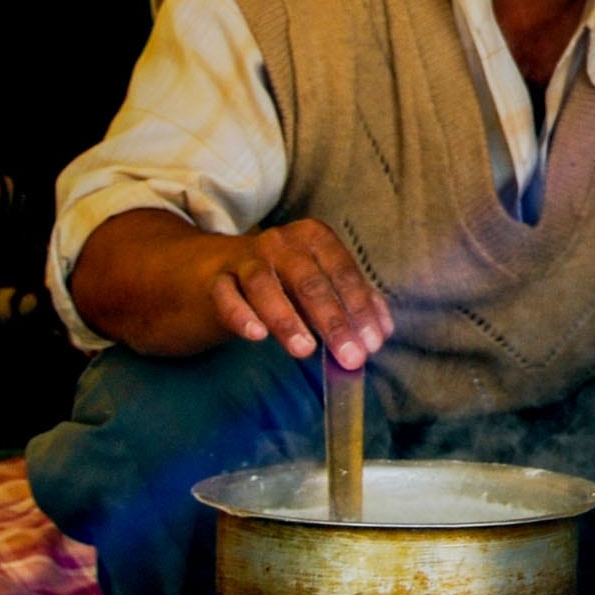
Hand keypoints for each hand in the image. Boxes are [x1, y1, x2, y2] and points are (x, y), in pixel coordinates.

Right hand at [210, 218, 394, 369]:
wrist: (214, 273)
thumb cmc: (280, 281)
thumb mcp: (318, 285)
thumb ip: (351, 302)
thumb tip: (380, 332)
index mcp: (313, 238)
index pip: (343, 272)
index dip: (360, 308)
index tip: (372, 344)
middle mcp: (279, 242)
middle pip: (309, 280)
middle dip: (333, 321)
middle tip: (349, 356)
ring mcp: (244, 259)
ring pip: (265, 285)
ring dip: (287, 318)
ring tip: (304, 349)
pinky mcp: (214, 280)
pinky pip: (225, 296)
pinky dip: (241, 314)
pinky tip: (256, 335)